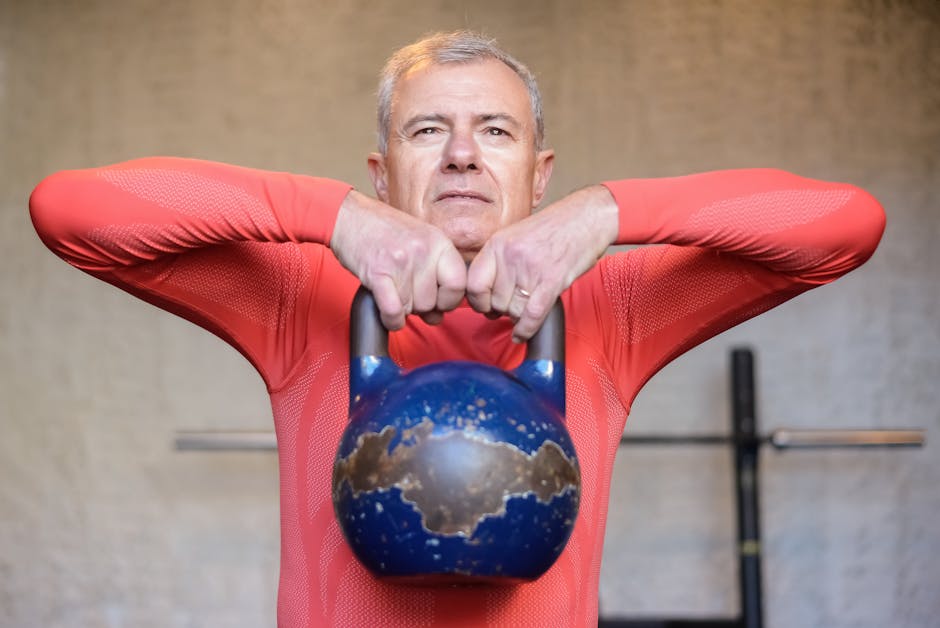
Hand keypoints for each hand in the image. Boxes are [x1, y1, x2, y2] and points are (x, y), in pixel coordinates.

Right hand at [331, 190, 466, 329]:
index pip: (459, 284)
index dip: (449, 300)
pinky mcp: (378, 273)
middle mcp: (423, 251)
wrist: (348, 216)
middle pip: (433, 302)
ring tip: (393, 290)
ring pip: (412, 308)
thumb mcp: (421, 240)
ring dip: (403, 308)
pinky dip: (392, 319)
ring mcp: (401, 261)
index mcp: (439, 242)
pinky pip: (393, 311)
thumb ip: (436, 273)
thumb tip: (438, 316)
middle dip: (420, 306)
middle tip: (407, 292)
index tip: (438, 300)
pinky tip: (389, 314)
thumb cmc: (384, 230)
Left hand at [467, 185, 618, 341]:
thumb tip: (484, 293)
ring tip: (524, 310)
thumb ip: (498, 260)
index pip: (474, 283)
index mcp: (498, 244)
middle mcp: (510, 256)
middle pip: (494, 301)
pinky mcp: (552, 280)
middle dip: (500, 311)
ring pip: (513, 310)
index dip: (477, 301)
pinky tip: (522, 333)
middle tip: (510, 308)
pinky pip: (532, 315)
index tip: (484, 305)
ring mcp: (531, 268)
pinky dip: (526, 329)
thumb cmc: (553, 229)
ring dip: (517, 317)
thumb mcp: (516, 236)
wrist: (587, 217)